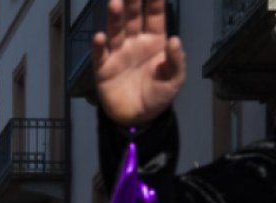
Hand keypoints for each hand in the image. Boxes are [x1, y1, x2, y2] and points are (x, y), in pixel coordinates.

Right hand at [91, 0, 184, 126]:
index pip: (155, 16)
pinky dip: (99, 46)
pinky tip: (100, 37)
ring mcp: (118, 54)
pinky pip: (100, 55)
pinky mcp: (103, 69)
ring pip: (116, 31)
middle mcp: (134, 43)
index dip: (155, 1)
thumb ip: (176, 60)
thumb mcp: (175, 79)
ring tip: (115, 3)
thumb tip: (174, 39)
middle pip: (133, 18)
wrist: (139, 117)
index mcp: (154, 42)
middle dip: (133, 2)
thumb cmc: (159, 95)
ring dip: (115, 18)